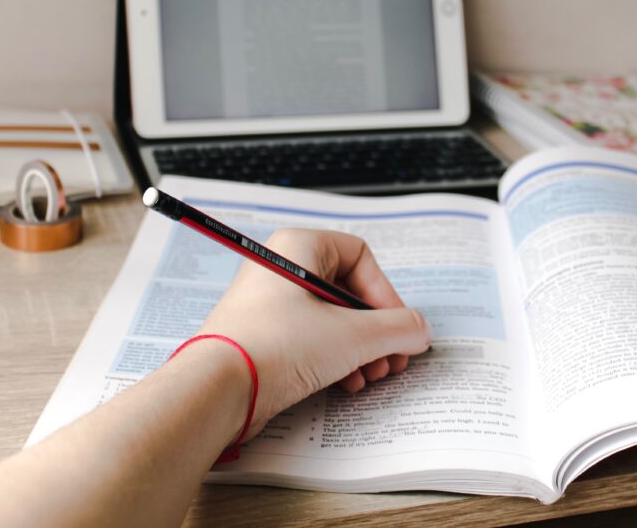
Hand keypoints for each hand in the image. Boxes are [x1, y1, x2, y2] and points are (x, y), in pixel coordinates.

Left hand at [198, 228, 432, 436]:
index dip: (385, 293)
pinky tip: (347, 382)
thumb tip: (420, 329)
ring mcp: (270, 304)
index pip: (360, 257)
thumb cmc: (275, 347)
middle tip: (392, 357)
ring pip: (332, 318)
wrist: (216, 390)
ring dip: (360, 348)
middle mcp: (281, 268)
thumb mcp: (352, 336)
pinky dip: (335, 358)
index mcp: (298, 247)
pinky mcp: (264, 336)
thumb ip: (396, 330)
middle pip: (348, 291)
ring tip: (370, 374)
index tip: (398, 325)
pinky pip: (311, 339)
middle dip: (376, 329)